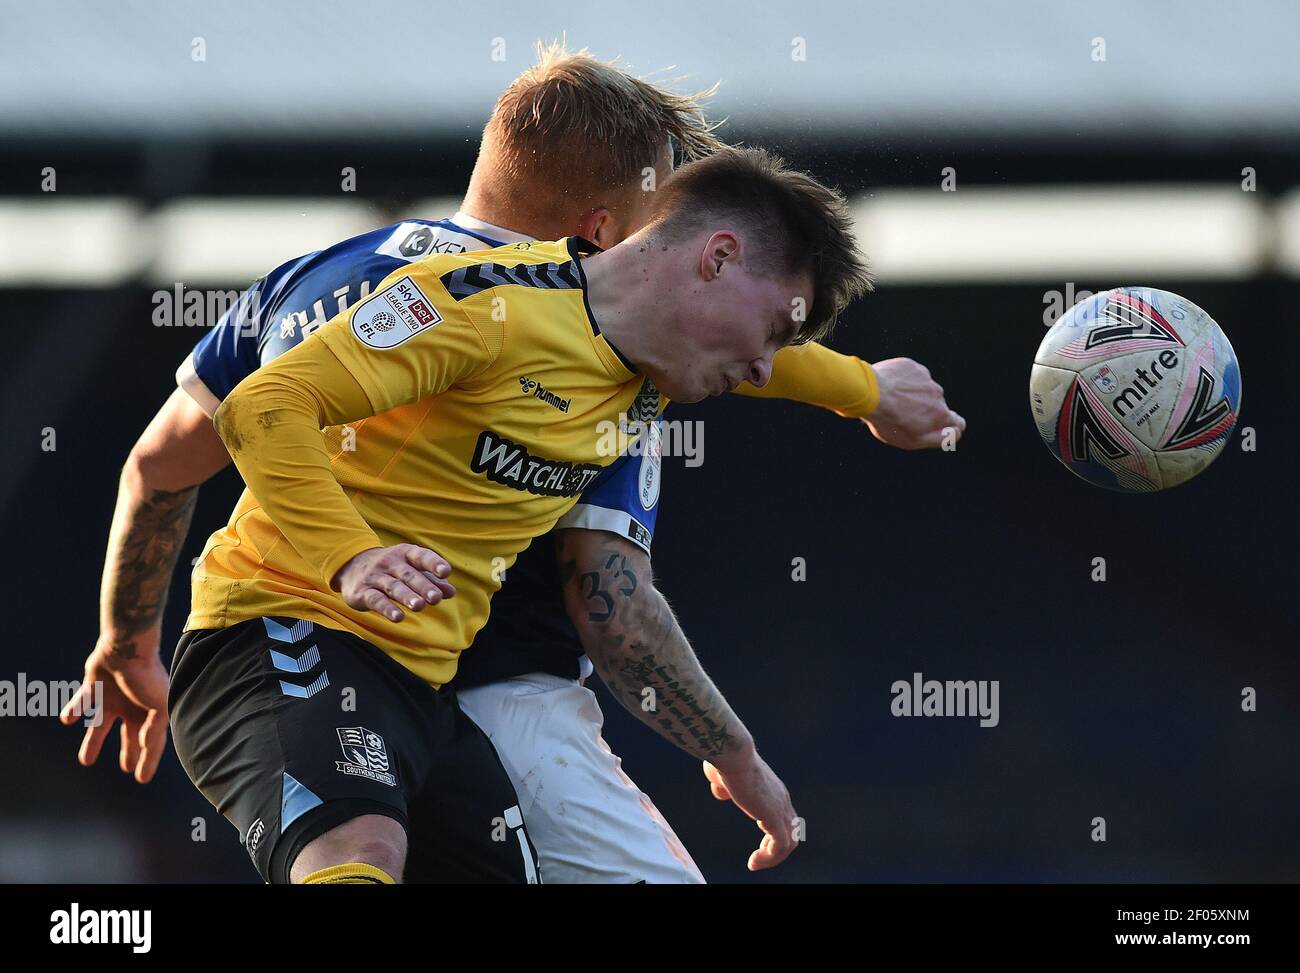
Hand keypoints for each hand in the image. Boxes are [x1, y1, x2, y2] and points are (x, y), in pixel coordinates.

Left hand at [61, 630, 170, 783]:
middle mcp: (131, 707)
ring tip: (86, 761)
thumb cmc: (147, 676)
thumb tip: (146, 745)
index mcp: (150, 713)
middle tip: (126, 768)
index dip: (148, 761)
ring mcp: (112, 698)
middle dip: (128, 751)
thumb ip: (154, 728)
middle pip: (128, 735)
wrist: (126, 648)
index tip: (141, 779)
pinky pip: (81, 702)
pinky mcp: (93, 687)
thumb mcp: (159, 706)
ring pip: (100, 725)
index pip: (151, 742)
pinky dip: (74, 710)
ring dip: (93, 742)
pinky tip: (67, 721)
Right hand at [332, 544, 456, 621]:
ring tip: (419, 606)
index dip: (433, 563)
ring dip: (406, 596)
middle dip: (423, 586)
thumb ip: (431, 581)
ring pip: (393, 586)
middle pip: (408, 575)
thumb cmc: (391, 569)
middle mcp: (389, 562)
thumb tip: (451, 592)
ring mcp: (375, 576)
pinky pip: (376, 600)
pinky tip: (398, 617)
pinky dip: (387, 609)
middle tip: (436, 598)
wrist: (351, 566)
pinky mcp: (362, 592)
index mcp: (405, 553)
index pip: (421, 556)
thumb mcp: (411, 570)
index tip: (446, 572)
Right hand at [703, 752, 799, 870]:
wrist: (732, 754)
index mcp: (774, 790)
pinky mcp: (773, 816)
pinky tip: (753, 862)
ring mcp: (780, 808)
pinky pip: (780, 845)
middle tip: (758, 858)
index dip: (774, 836)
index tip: (760, 848)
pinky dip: (770, 858)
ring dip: (774, 858)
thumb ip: (724, 786)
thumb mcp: (723, 776)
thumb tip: (721, 792)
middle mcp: (782, 799)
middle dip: (777, 849)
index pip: (784, 818)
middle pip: (792, 832)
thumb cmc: (726, 761)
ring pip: (790, 842)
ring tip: (755, 863)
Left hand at [864, 357, 965, 449]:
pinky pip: (912, 377)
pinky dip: (903, 383)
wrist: (870, 393)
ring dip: (913, 395)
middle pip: (937, 405)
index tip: (936, 426)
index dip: (949, 426)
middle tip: (903, 414)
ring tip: (892, 400)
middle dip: (925, 411)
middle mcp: (939, 395)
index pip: (957, 423)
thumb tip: (956, 434)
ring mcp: (926, 379)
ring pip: (924, 389)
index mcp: (941, 415)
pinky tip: (889, 388)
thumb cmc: (889, 420)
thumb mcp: (914, 440)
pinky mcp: (913, 367)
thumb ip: (939, 439)